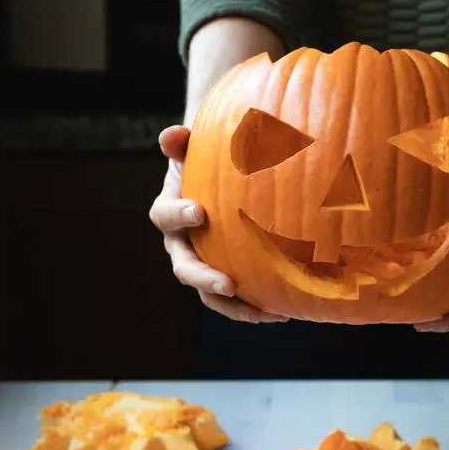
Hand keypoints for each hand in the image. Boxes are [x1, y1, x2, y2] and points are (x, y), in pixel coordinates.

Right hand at [149, 125, 288, 323]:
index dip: (178, 215)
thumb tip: (172, 135)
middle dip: (205, 278)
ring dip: (234, 307)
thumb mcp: (196, 146)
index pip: (164, 216)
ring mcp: (203, 264)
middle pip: (184, 268)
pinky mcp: (226, 277)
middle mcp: (181, 244)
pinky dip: (257, 307)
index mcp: (169, 211)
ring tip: (263, 314)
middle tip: (229, 284)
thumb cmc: (209, 158)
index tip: (200, 211)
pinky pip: (236, 299)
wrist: (220, 178)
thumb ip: (182, 142)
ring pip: (210, 294)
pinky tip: (285, 311)